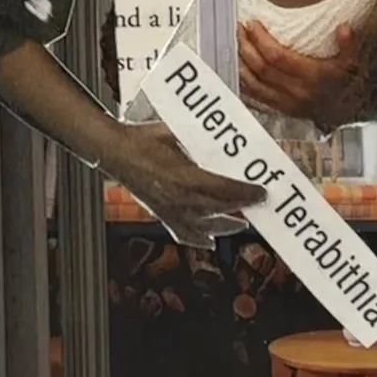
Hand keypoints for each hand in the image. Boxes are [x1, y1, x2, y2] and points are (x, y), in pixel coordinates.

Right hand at [101, 119, 260, 247]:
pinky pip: (182, 233)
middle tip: (257, 205)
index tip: (261, 192)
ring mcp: (169, 210)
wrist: (115, 151)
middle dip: (241, 209)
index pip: (224, 189)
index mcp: (186, 177)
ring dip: (224, 227)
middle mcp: (180, 199)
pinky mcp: (160, 214)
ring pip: (204, 226)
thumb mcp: (176, 134)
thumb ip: (199, 143)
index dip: (245, 193)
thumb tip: (222, 142)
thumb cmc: (143, 139)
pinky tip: (207, 242)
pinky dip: (196, 239)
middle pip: (219, 210)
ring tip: (239, 225)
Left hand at [237, 20, 369, 123]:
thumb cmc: (350, 83)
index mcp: (313, 76)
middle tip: (239, 29)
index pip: (277, 57)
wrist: (352, 112)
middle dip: (247, 47)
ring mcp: (288, 103)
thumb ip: (348, 45)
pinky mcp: (282, 110)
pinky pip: (256, 97)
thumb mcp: (355, 62)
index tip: (252, 23)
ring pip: (255, 83)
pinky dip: (243, 83)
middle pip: (262, 68)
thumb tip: (343, 28)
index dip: (261, 40)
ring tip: (234, 44)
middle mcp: (297, 91)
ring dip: (241, 63)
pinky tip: (237, 69)